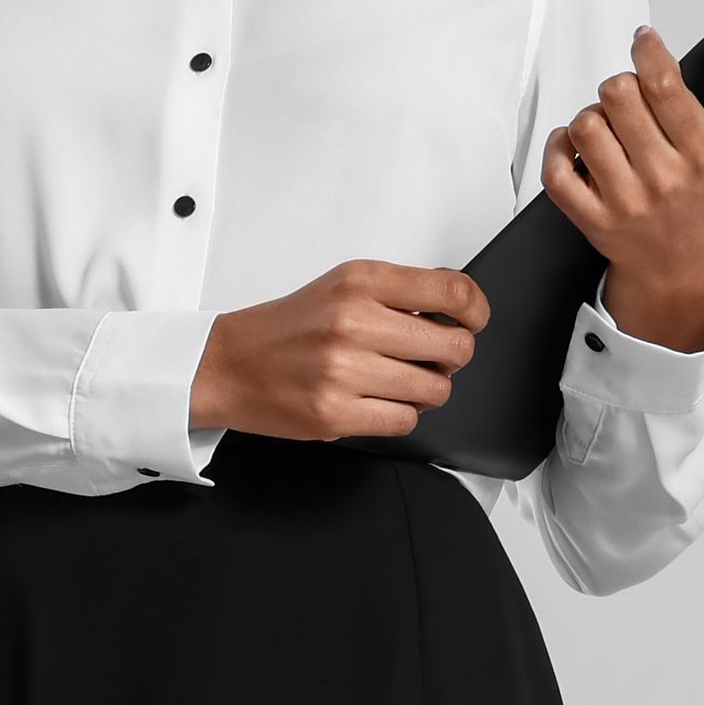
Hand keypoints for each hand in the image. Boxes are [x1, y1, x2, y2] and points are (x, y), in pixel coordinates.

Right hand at [191, 260, 487, 441]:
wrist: (227, 363)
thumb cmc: (289, 328)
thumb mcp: (342, 287)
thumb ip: (399, 292)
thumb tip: (459, 305)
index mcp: (359, 283)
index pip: (452, 293)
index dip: (475, 311)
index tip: (473, 320)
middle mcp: (353, 322)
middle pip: (455, 348)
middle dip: (450, 358)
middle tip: (429, 357)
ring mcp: (344, 370)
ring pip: (435, 390)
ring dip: (425, 390)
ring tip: (396, 380)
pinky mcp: (336, 412)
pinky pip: (406, 421)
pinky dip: (399, 415)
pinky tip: (377, 400)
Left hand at [545, 25, 703, 349]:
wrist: (677, 265)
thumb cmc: (702, 201)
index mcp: (702, 156)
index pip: (664, 84)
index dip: (648, 51)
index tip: (644, 42)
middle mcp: (663, 178)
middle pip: (617, 93)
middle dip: (621, 87)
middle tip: (630, 102)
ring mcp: (623, 201)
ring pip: (584, 124)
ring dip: (592, 117)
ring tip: (609, 130)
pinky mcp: (590, 218)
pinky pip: (555, 168)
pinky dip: (559, 147)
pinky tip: (577, 147)